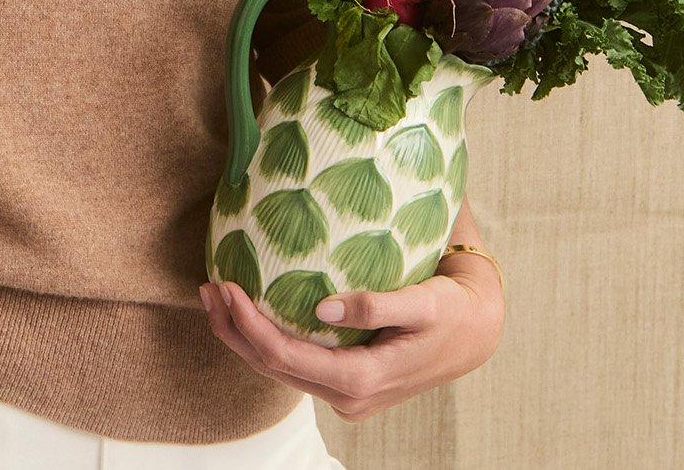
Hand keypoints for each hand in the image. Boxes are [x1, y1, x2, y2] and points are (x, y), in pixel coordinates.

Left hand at [198, 262, 502, 422]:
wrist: (476, 334)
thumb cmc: (452, 312)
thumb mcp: (423, 303)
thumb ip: (375, 304)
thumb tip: (322, 305)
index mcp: (360, 380)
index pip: (283, 355)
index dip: (247, 323)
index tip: (226, 286)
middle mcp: (346, 397)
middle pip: (269, 367)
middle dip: (232, 329)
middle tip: (207, 287)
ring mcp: (344, 394)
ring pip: (276, 369)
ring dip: (242, 335)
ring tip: (216, 296)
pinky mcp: (345, 383)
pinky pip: (294, 363)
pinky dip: (266, 338)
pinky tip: (251, 310)